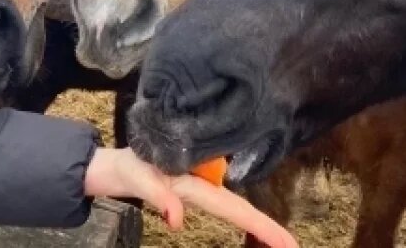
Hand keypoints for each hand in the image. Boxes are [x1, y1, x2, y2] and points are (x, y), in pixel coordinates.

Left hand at [84, 148, 296, 247]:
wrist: (112, 165)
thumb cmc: (126, 167)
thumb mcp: (136, 178)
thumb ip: (158, 196)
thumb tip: (178, 222)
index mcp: (193, 182)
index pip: (232, 206)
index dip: (260, 224)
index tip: (286, 241)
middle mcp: (200, 185)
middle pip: (239, 209)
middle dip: (266, 228)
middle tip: (292, 247)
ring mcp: (196, 191)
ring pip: (233, 208)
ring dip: (258, 225)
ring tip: (282, 242)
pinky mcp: (190, 195)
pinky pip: (222, 209)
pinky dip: (243, 220)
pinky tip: (256, 230)